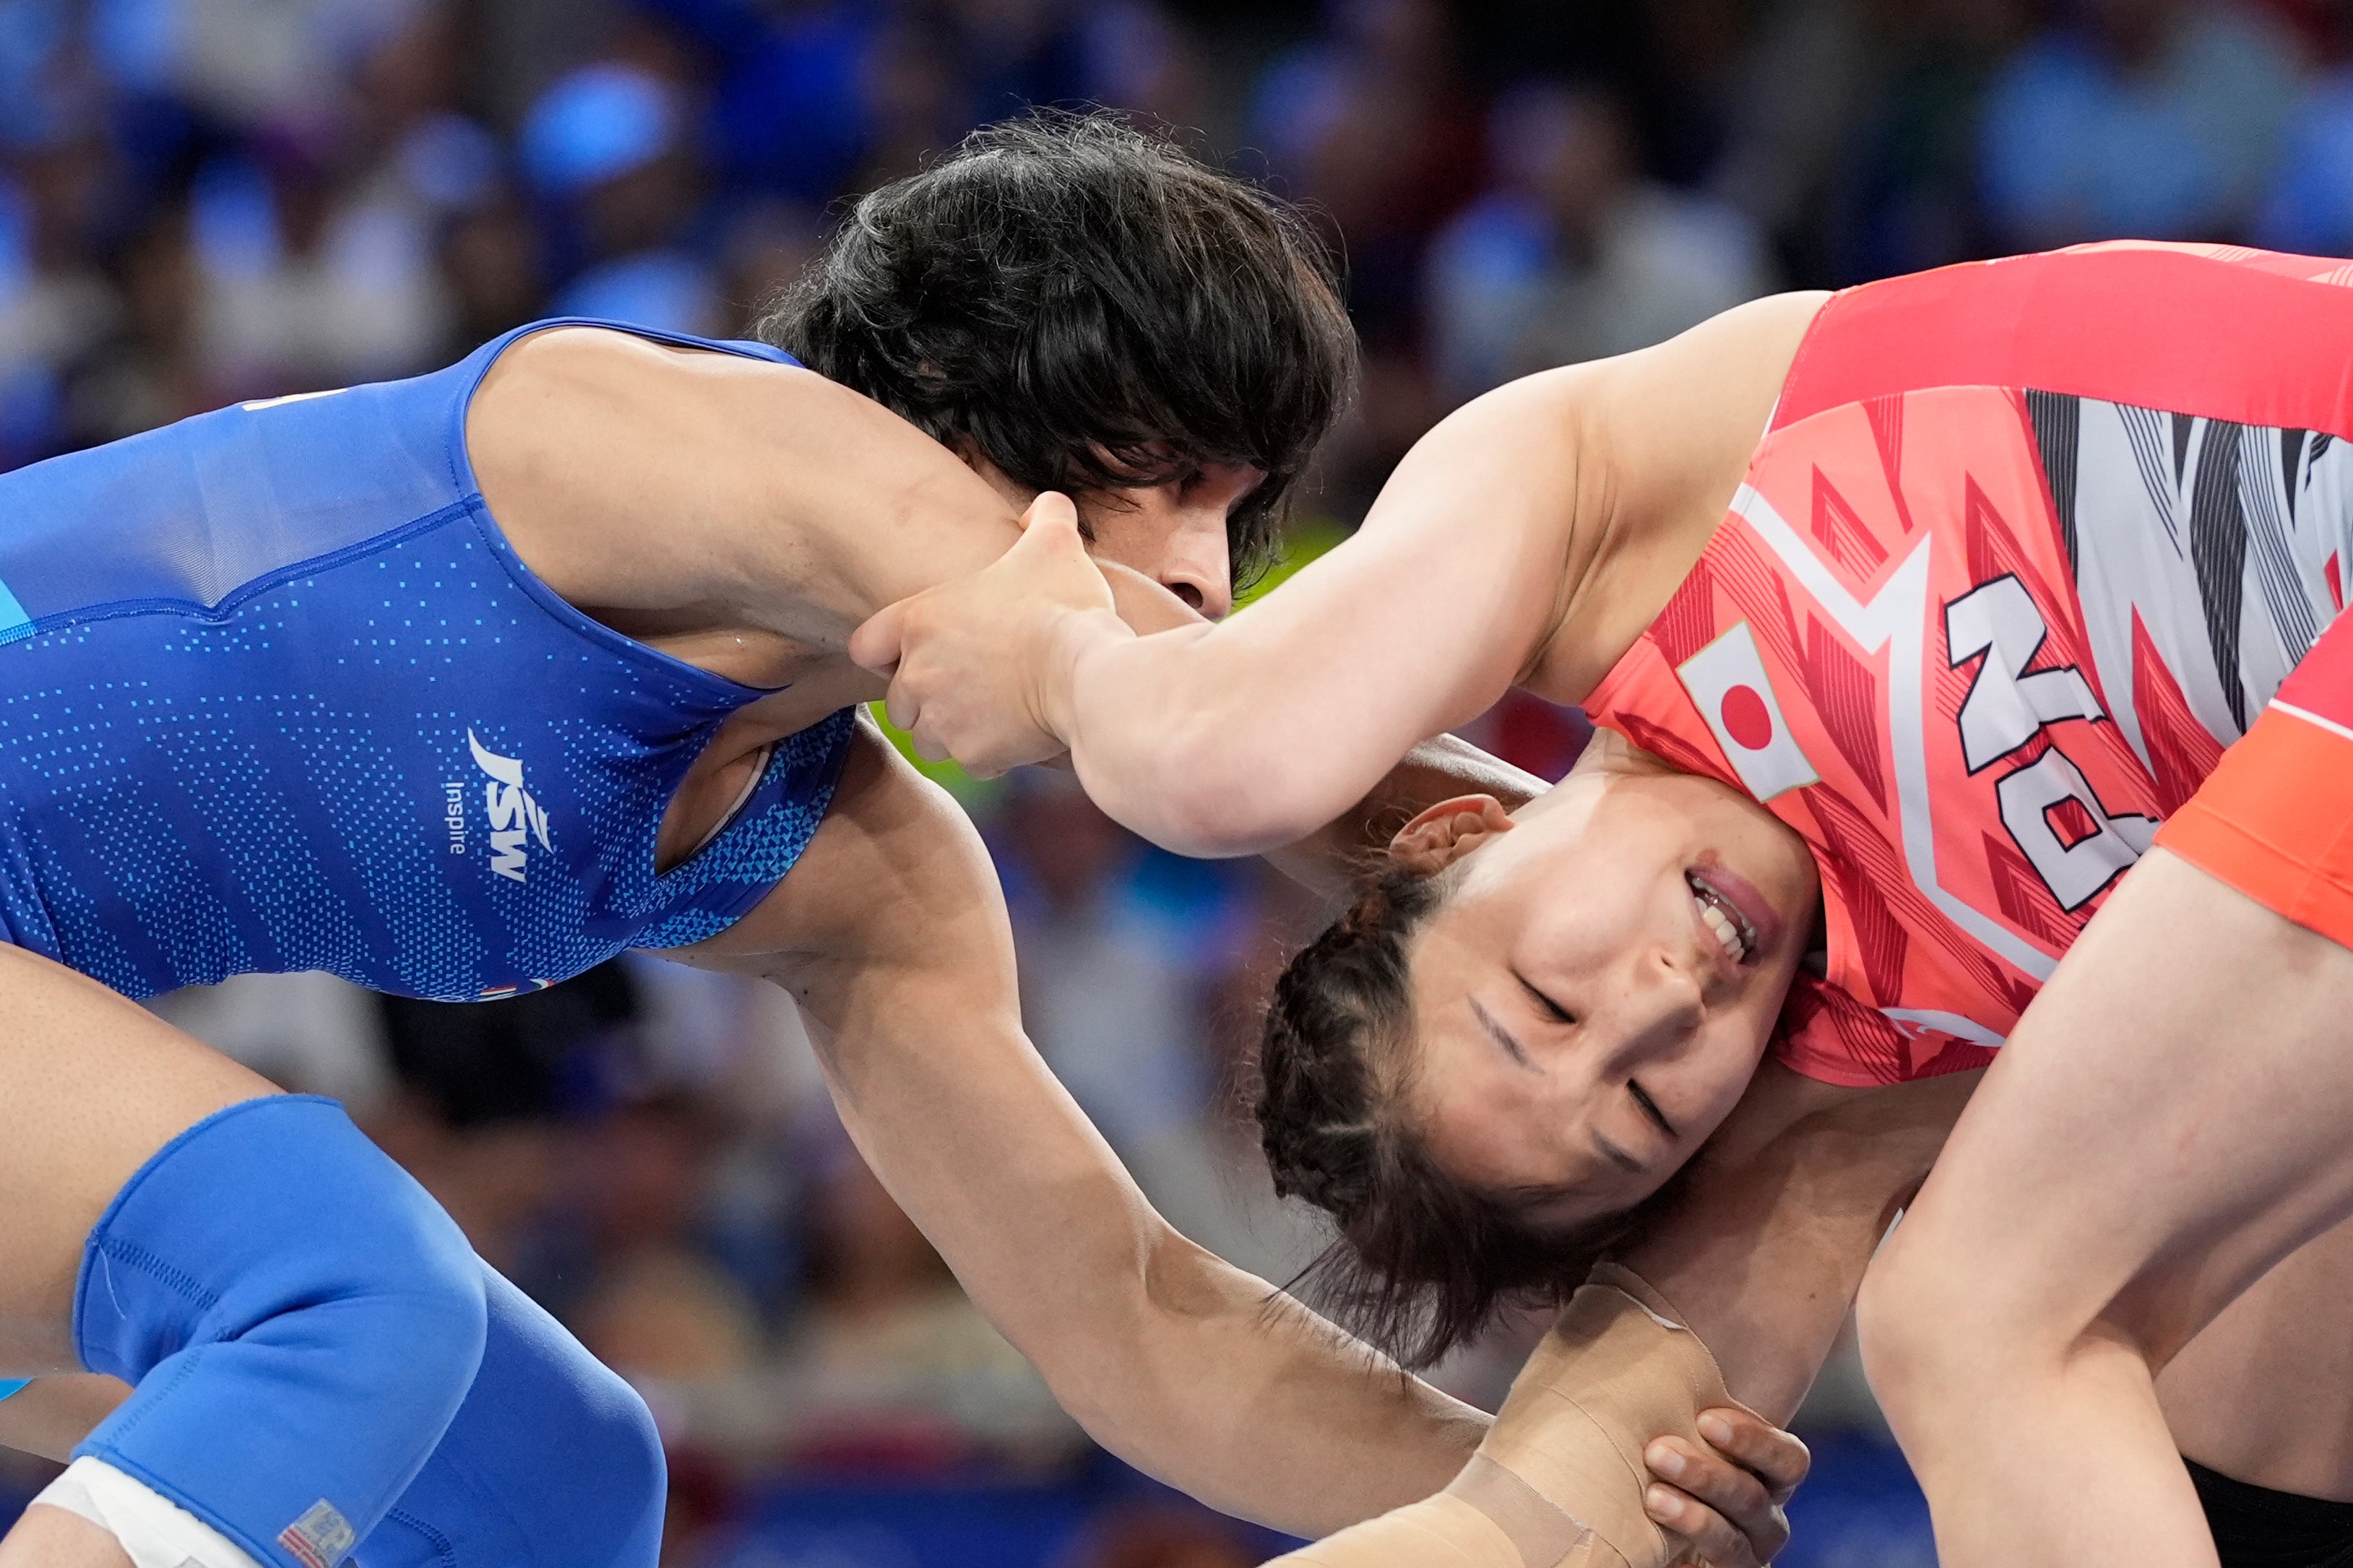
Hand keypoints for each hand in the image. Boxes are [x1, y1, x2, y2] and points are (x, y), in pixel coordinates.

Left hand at [849, 492, 1119, 776]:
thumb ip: (1044, 516)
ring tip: (994, 712)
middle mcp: (917, 675)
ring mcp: (941, 720)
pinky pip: (970, 760)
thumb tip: (1047, 507)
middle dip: (929, 697)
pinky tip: (1020, 733)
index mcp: (919, 621)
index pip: (865, 646)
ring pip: (929, 737)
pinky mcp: (971, 756)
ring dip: (953, 728)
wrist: (1089, 676)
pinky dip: (989, 752)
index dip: (887, 653)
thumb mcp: (1056, 543)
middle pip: (900, 700)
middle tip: (972, 684)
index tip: (918, 654)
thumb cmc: (1065, 606)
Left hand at [1641, 1407, 1808, 1565]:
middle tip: (1659, 1452)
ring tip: (1653, 1498)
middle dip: (1707, 1474)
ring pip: (1731, 1539)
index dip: (1754, 1439)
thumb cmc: (1669, 1467)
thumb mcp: (1688, 1437)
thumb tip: (1669, 1340)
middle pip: (1754, 1498)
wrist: (1657, 1536)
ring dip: (1692, 1516)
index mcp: (1767, 1477)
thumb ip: (1691, 1408)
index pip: (1788, 1458)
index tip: (1705, 1418)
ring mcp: (1746, 1555)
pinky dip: (1686, 1555)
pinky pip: (1716, 1567)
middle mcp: (1764, 1520)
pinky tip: (1664, 1543)